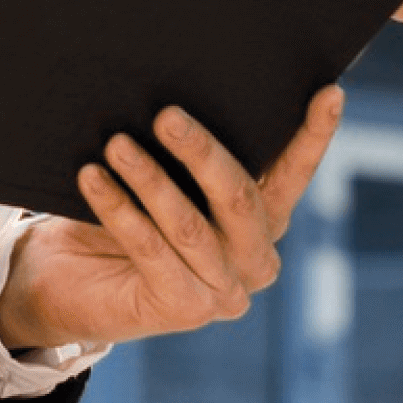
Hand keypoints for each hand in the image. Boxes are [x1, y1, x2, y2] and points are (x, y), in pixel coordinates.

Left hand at [0, 87, 344, 349]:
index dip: (314, 134)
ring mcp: (225, 291)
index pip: (295, 173)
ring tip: (117, 144)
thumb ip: (186, 156)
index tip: (329, 92)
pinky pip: (150, 248)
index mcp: (265, 219)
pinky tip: (93, 177)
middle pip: (239, 196)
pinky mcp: (184, 310)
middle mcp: (256, 258)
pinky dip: (119, 209)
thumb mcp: (163, 178)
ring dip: (149, 178)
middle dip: (202, 151)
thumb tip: (174, 102)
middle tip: (165, 115)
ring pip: (188, 223)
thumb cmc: (123, 213)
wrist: (73, 282)